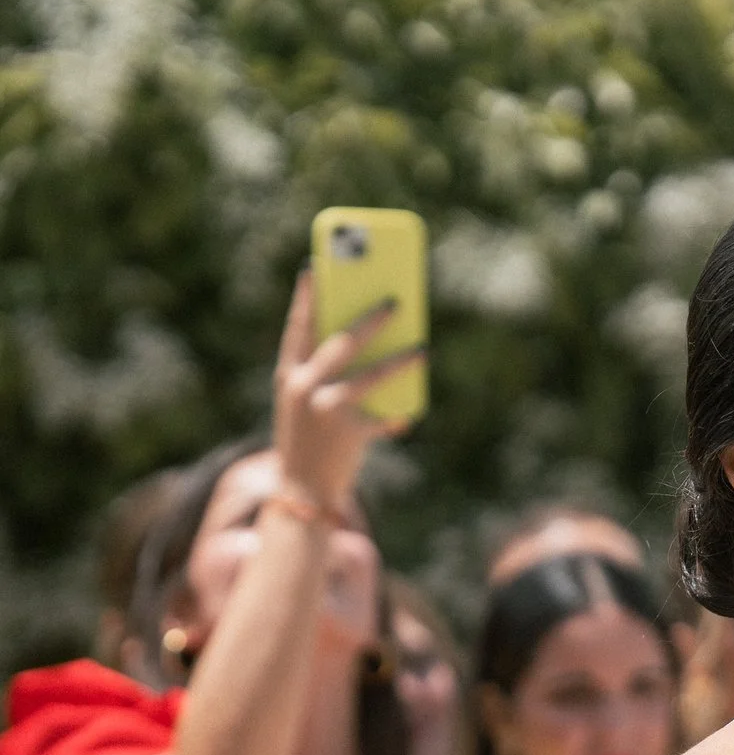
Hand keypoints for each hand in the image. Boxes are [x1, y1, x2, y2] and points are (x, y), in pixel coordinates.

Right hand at [271, 270, 422, 509]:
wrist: (302, 488)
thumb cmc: (309, 436)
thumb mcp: (305, 401)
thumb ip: (325, 372)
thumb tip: (370, 341)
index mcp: (289, 375)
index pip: (298, 327)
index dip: (307, 297)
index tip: (316, 266)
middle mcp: (304, 387)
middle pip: (342, 342)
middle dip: (370, 318)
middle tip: (394, 300)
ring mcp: (326, 409)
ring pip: (371, 375)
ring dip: (401, 359)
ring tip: (423, 347)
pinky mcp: (349, 431)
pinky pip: (384, 417)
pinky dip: (398, 415)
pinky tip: (409, 413)